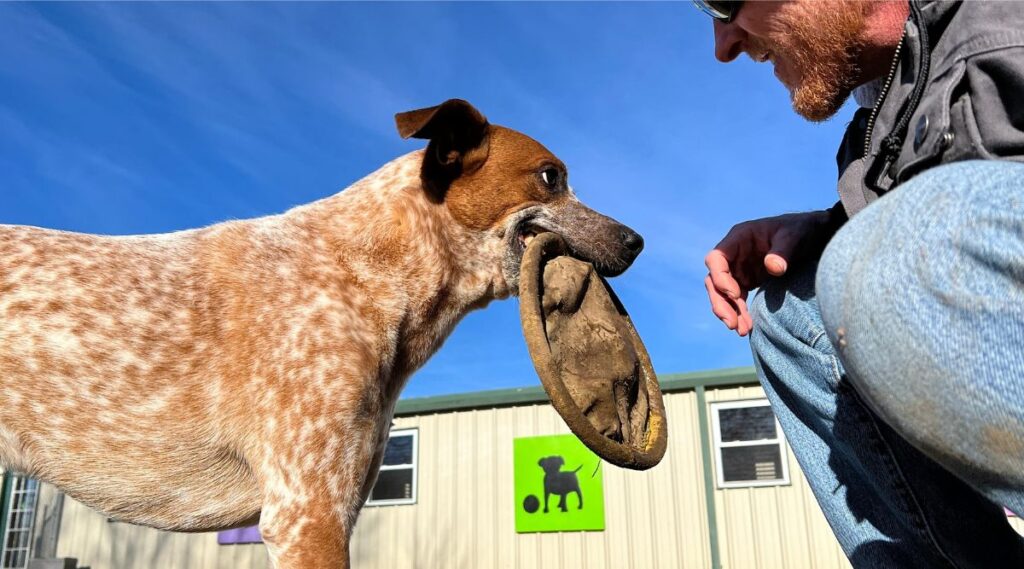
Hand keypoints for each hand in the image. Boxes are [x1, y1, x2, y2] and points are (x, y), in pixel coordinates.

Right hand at [704, 210, 831, 336]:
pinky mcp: (747, 282)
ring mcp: (739, 269)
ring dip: (729, 312)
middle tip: (731, 323)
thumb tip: (774, 268)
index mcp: (739, 238)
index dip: (720, 277)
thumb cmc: (801, 230)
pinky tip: (747, 328)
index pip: (716, 258)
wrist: (812, 236)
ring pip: (722, 294)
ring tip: (741, 330)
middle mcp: (734, 255)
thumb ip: (783, 250)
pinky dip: (740, 314)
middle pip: (714, 280)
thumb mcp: (794, 236)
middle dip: (720, 303)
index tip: (736, 295)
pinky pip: (737, 301)